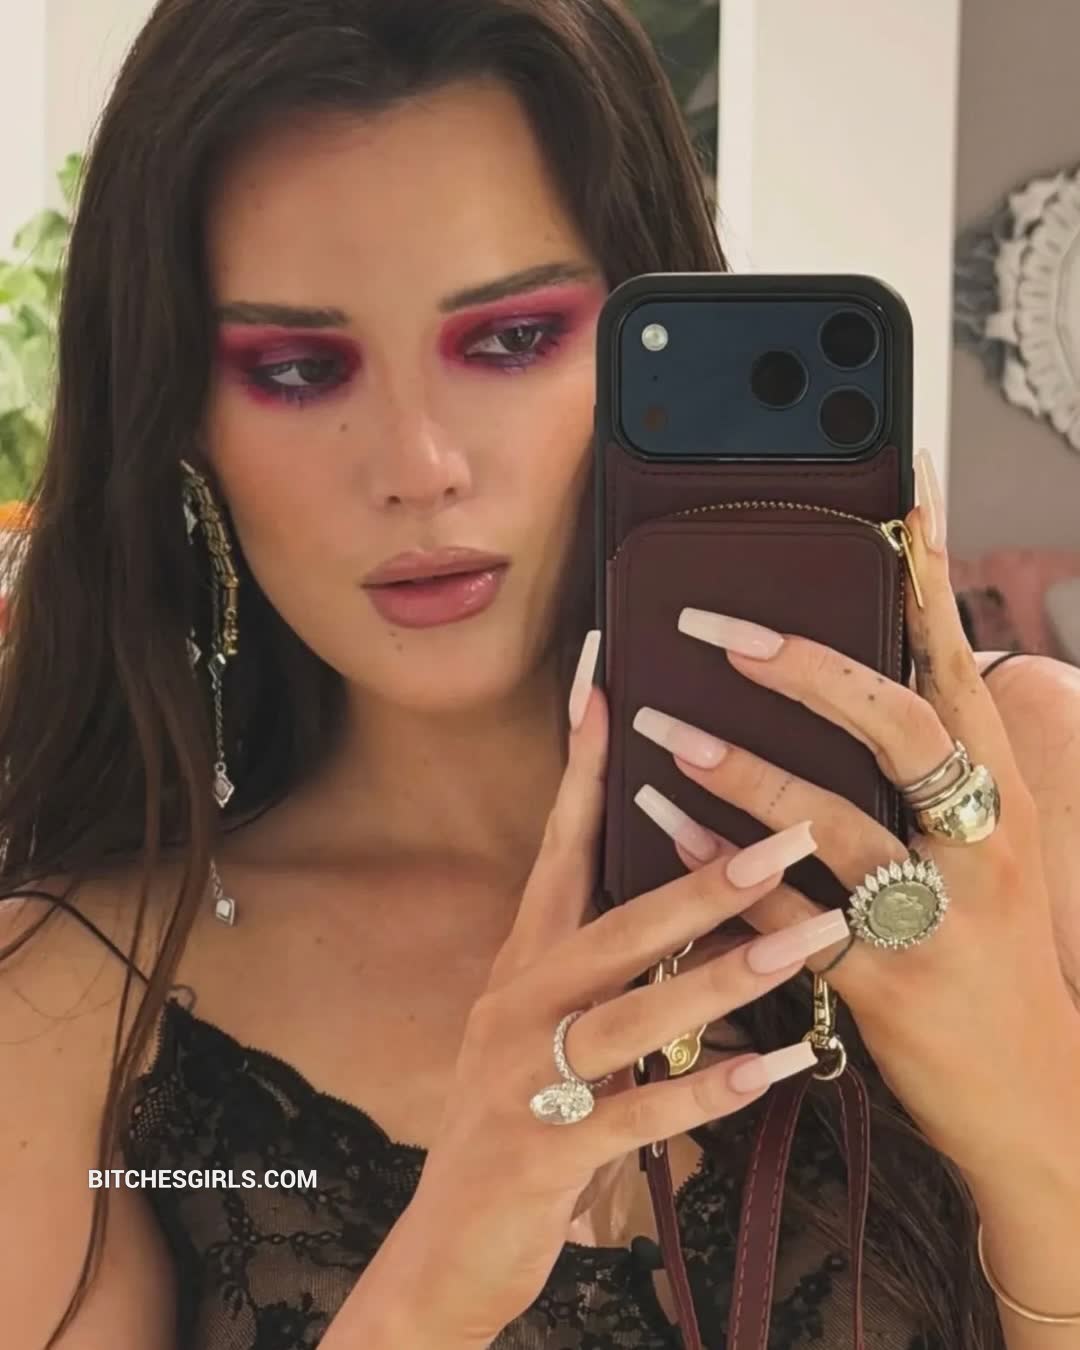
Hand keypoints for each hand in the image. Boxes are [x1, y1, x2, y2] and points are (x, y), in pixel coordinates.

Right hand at [373, 634, 846, 1346]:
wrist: (445, 1243)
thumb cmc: (513, 1118)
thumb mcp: (545, 1028)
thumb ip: (604, 970)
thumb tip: (692, 910)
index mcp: (521, 962)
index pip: (557, 848)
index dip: (582, 768)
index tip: (607, 686)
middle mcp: (517, 1002)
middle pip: (615, 925)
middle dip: (704, 877)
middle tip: (786, 832)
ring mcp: (527, 1075)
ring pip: (635, 1012)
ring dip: (728, 974)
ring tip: (811, 938)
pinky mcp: (547, 1149)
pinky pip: (641, 1113)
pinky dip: (710, 1087)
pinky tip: (777, 1065)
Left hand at [631, 467, 1079, 1192]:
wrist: (1034, 1095)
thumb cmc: (999, 955)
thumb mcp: (993, 854)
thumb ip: (939, 778)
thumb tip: (865, 691)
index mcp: (1004, 799)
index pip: (964, 670)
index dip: (935, 582)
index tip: (906, 500)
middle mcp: (979, 845)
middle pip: (898, 729)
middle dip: (806, 670)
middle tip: (719, 630)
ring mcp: (935, 915)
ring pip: (830, 822)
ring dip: (738, 769)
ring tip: (662, 727)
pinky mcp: (885, 985)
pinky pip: (787, 912)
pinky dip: (723, 867)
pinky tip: (667, 828)